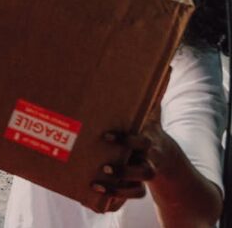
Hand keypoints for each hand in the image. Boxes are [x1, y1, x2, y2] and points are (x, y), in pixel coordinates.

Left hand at [91, 74, 168, 212]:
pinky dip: (114, 196)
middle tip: (104, 166)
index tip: (106, 137)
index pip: (142, 143)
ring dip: (118, 186)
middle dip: (125, 170)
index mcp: (149, 141)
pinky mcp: (135, 186)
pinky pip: (129, 196)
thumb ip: (153, 94)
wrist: (165, 156)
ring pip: (138, 187)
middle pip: (145, 171)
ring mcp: (142, 175)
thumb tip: (167, 66)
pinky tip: (95, 190)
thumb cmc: (150, 128)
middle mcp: (148, 161)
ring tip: (97, 181)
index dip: (126, 142)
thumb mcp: (151, 113)